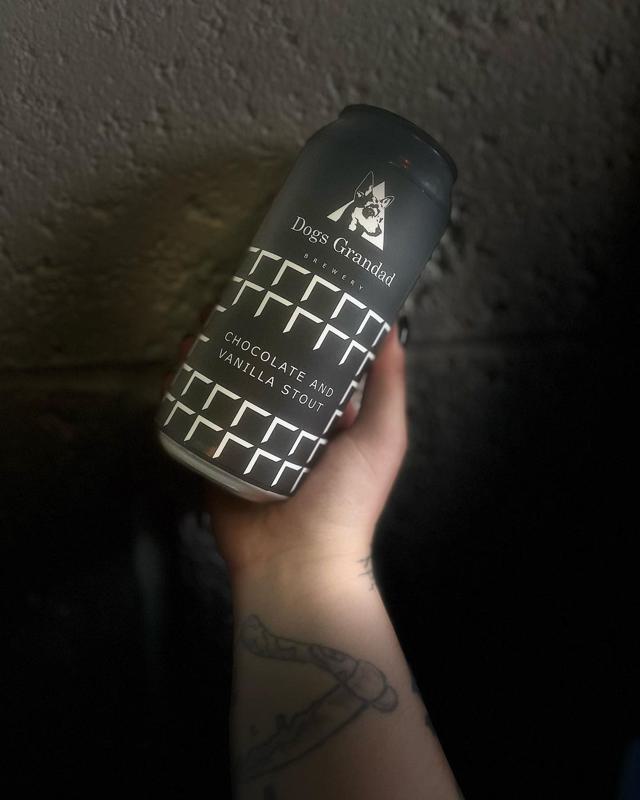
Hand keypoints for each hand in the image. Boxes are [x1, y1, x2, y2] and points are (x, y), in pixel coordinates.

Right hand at [167, 315, 407, 579]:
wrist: (296, 563)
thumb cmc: (346, 500)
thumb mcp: (382, 437)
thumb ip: (388, 385)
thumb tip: (390, 325)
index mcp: (325, 414)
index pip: (307, 357)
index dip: (292, 324)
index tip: (277, 291)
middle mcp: (286, 422)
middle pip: (261, 366)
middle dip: (242, 334)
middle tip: (226, 304)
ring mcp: (248, 439)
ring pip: (225, 386)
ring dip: (208, 356)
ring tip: (197, 330)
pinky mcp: (217, 457)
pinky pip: (198, 419)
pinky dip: (184, 394)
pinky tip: (174, 369)